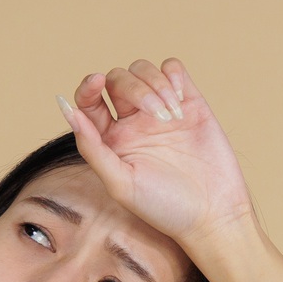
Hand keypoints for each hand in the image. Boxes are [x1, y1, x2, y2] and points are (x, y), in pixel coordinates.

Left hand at [55, 57, 259, 250]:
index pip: (90, 102)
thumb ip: (92, 149)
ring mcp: (161, 110)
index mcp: (111, 141)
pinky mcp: (189, 102)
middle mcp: (133, 122)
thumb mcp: (121, 184)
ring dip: (155, 84)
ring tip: (172, 115)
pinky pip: (173, 68)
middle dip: (135, 89)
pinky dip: (173, 74)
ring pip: (144, 70)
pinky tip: (180, 99)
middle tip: (158, 117)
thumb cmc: (165, 208)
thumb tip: (69, 111)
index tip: (96, 82)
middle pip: (118, 79)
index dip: (88, 86)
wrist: (213, 213)